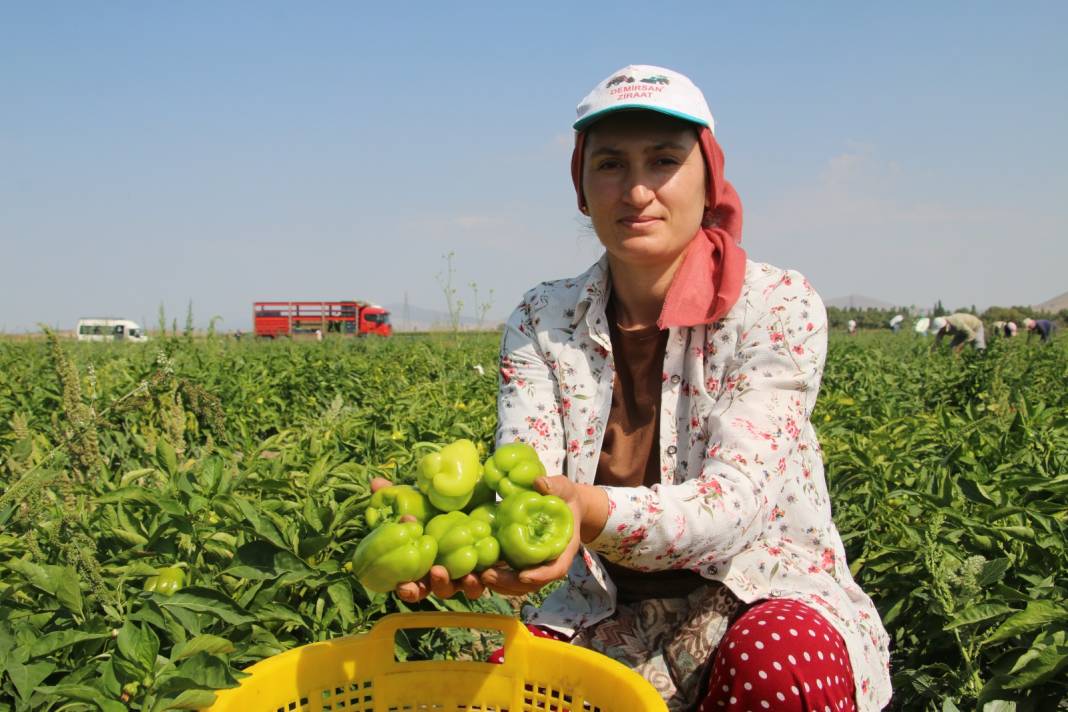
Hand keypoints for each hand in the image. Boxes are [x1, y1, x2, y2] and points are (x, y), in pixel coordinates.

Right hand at [369, 477, 486, 602]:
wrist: (481, 505)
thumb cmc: (443, 507)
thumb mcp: (421, 500)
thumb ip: (398, 495)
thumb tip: (375, 483)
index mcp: (425, 564)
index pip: (412, 584)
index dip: (407, 588)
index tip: (403, 585)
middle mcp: (443, 573)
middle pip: (435, 589)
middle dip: (434, 585)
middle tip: (436, 572)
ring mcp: (465, 575)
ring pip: (460, 589)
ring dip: (461, 585)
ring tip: (465, 576)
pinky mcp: (487, 571)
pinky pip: (483, 583)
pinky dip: (482, 581)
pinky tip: (482, 573)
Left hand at [480, 476, 586, 595]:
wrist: (563, 505)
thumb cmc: (565, 497)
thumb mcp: (564, 488)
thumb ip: (555, 487)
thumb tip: (539, 483)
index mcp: (564, 549)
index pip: (556, 569)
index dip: (541, 575)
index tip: (524, 575)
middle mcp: (548, 562)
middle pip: (532, 583)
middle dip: (509, 583)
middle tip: (487, 575)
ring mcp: (533, 565)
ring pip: (517, 585)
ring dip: (497, 584)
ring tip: (475, 577)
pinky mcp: (519, 562)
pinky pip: (507, 576)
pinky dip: (493, 577)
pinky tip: (474, 571)